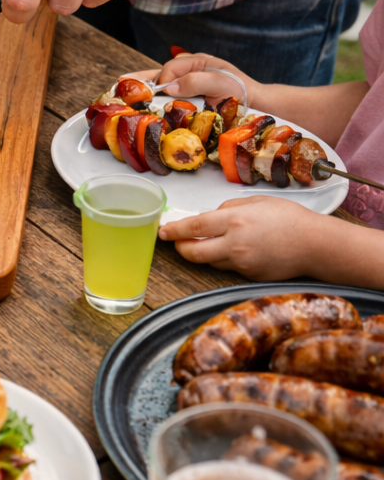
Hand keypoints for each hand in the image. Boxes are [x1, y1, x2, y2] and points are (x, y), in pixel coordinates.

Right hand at [129, 53, 261, 109]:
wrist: (256, 106)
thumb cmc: (241, 91)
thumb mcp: (220, 82)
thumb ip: (195, 81)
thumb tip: (168, 88)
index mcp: (197, 62)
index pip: (171, 69)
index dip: (163, 81)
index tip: (159, 95)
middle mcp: (189, 72)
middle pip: (159, 73)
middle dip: (140, 79)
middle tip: (120, 83)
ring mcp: (188, 85)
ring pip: (160, 84)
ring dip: (144, 89)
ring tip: (123, 90)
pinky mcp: (188, 99)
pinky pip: (168, 97)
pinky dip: (154, 99)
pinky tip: (142, 103)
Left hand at [159, 196, 327, 278]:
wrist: (316, 244)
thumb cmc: (289, 218)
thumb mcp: (255, 202)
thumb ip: (228, 209)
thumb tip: (209, 217)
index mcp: (234, 220)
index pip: (193, 227)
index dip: (173, 231)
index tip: (162, 232)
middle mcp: (235, 244)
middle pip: (193, 253)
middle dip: (180, 249)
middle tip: (176, 243)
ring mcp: (242, 264)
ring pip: (210, 262)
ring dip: (204, 253)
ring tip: (211, 242)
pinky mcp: (249, 277)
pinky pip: (228, 268)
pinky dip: (225, 260)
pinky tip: (237, 250)